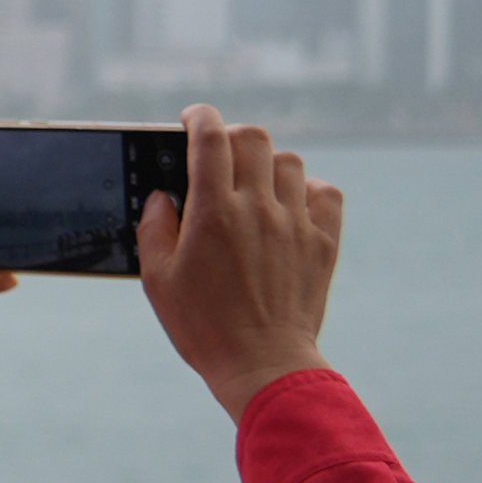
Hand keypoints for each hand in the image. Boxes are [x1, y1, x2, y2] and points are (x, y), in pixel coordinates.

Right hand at [137, 105, 342, 418]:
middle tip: (219, 156)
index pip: (210, 137)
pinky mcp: (323, 243)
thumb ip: (155, 228)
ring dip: (268, 164)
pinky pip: (326, 193)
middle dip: (232, 137)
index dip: (200, 118)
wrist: (263, 364)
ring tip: (254, 186)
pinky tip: (290, 207)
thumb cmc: (203, 326)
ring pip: (289, 161)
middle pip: (253, 138)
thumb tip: (163, 196)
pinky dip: (308, 190)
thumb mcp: (158, 279)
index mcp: (213, 211)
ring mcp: (295, 224)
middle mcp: (257, 207)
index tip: (192, 120)